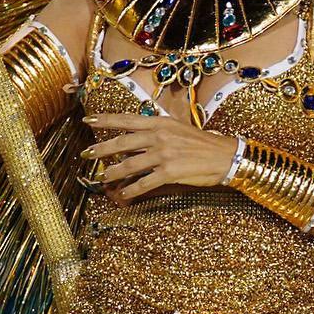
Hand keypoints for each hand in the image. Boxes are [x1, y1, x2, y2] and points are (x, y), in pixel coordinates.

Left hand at [83, 112, 248, 200]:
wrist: (226, 156)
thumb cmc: (203, 144)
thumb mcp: (179, 129)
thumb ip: (158, 130)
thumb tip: (137, 136)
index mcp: (161, 123)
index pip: (127, 119)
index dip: (106, 120)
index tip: (88, 120)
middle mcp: (159, 136)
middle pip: (122, 142)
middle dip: (102, 149)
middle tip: (87, 154)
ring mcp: (164, 154)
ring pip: (129, 164)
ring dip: (112, 173)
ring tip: (101, 177)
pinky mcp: (170, 172)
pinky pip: (144, 183)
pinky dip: (131, 189)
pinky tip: (123, 194)